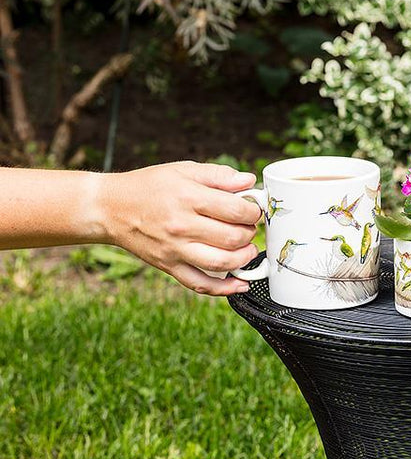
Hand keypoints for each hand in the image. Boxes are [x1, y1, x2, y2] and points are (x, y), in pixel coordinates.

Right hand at [99, 161, 261, 295]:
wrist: (110, 208)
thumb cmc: (148, 187)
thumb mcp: (183, 170)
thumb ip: (219, 175)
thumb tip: (250, 180)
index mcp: (188, 198)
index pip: (235, 211)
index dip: (253, 212)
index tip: (253, 210)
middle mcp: (182, 226)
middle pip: (233, 238)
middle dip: (250, 234)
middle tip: (248, 228)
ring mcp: (175, 250)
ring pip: (222, 263)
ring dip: (244, 259)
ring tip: (247, 250)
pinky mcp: (169, 267)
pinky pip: (201, 285)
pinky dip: (225, 289)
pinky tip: (240, 284)